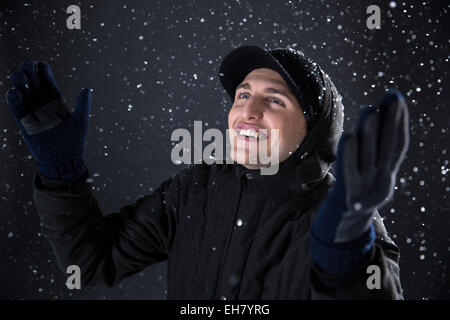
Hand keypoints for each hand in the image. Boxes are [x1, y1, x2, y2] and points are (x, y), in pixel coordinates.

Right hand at [6, 61, 91, 179]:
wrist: (63, 159)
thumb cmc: (74, 139)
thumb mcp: (81, 120)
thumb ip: (83, 105)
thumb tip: (86, 89)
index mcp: (55, 101)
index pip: (47, 81)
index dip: (43, 72)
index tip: (41, 64)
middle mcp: (42, 104)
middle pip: (32, 83)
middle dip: (28, 72)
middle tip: (27, 64)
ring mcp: (33, 113)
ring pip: (22, 93)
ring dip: (19, 83)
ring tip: (20, 75)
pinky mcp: (25, 124)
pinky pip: (18, 110)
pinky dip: (15, 101)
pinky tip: (15, 92)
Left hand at [332, 89, 409, 242]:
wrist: (343, 225)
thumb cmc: (355, 189)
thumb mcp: (368, 172)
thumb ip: (372, 149)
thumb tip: (375, 113)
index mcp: (387, 174)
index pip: (397, 145)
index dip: (400, 122)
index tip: (397, 98)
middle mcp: (381, 180)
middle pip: (388, 148)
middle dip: (392, 121)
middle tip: (392, 96)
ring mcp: (366, 189)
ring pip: (369, 157)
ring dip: (371, 133)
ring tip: (370, 110)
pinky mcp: (349, 196)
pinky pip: (349, 173)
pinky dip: (350, 155)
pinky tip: (350, 137)